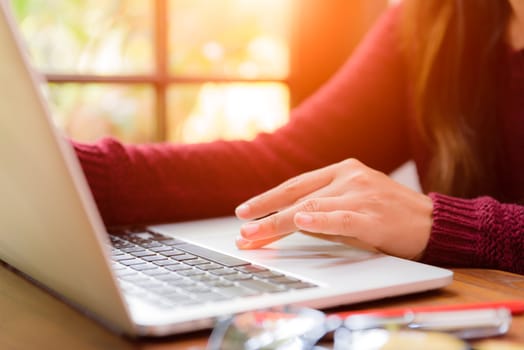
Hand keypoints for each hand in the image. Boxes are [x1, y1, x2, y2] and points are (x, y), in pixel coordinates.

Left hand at [234, 158, 432, 259]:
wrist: (434, 222)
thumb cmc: (391, 214)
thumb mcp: (354, 202)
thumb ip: (324, 207)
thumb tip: (292, 220)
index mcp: (343, 170)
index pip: (296, 185)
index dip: (268, 199)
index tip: (246, 211)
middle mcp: (349, 177)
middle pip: (298, 196)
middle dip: (265, 215)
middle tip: (242, 230)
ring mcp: (361, 194)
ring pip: (312, 208)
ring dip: (279, 224)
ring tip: (255, 236)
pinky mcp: (374, 215)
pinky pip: (341, 217)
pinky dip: (320, 220)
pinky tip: (301, 221)